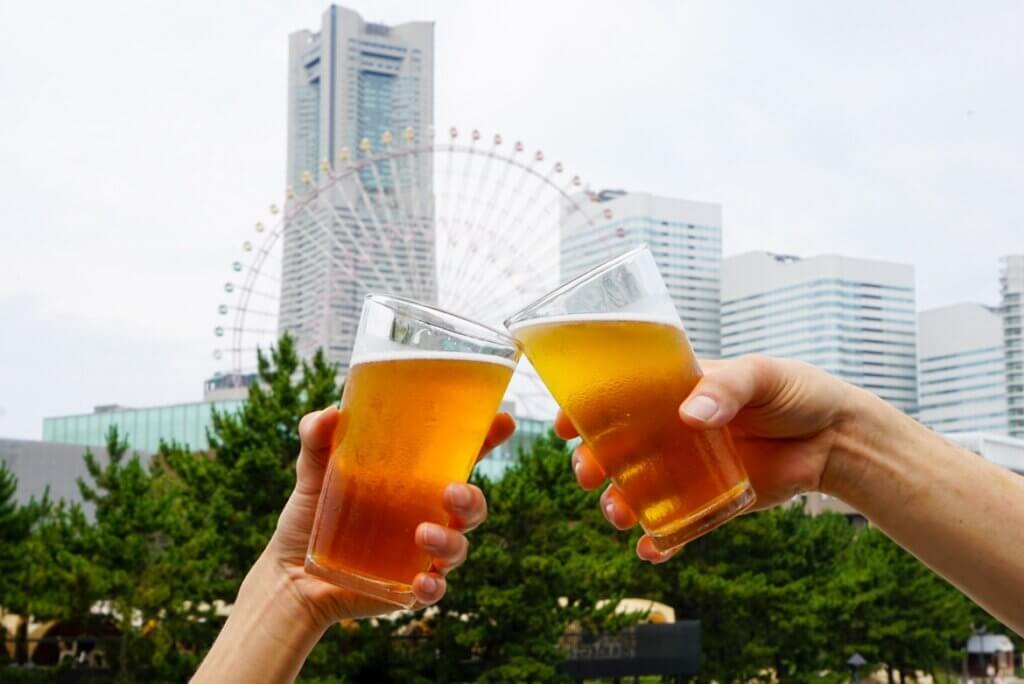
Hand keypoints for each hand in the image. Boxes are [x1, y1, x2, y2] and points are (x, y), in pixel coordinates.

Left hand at [268, 406, 514, 626]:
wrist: (288, 575)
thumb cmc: (310, 516)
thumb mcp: (312, 472)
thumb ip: (317, 439)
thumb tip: (328, 414)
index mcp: (414, 480)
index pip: (459, 457)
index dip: (486, 439)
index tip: (503, 421)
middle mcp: (426, 514)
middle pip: (471, 505)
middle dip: (472, 498)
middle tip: (451, 491)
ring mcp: (421, 553)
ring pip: (459, 547)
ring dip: (451, 541)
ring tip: (423, 534)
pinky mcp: (409, 587)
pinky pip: (435, 589)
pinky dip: (434, 586)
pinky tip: (421, 582)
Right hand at [557, 355, 854, 563]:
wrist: (838, 437)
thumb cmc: (797, 392)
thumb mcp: (762, 375)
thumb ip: (726, 388)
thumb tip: (692, 413)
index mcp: (676, 392)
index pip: (619, 397)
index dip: (585, 409)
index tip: (564, 424)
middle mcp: (674, 431)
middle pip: (618, 448)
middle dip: (593, 462)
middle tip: (587, 473)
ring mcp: (691, 468)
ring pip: (640, 489)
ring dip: (619, 503)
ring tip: (618, 513)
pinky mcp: (713, 502)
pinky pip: (678, 526)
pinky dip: (661, 540)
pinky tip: (651, 549)